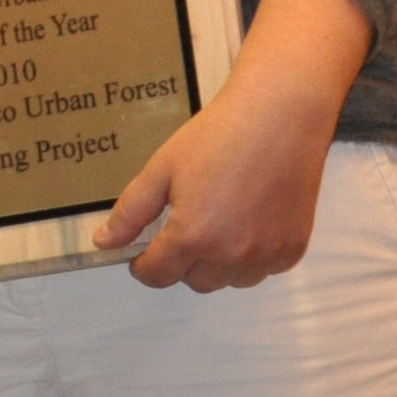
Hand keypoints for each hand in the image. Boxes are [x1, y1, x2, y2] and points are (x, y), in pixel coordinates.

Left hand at [94, 0, 356, 290]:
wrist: (279, 115)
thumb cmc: (219, 135)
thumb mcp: (162, 168)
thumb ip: (130, 212)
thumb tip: (104, 243)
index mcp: (192, 235)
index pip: (157, 276)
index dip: (143, 265)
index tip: (144, 254)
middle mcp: (230, 254)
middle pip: (194, 281)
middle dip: (182, 261)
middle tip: (188, 223)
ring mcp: (265, 254)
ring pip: (229, 280)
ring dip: (218, 263)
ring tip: (220, 221)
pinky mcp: (292, 249)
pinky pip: (262, 270)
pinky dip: (252, 256)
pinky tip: (249, 220)